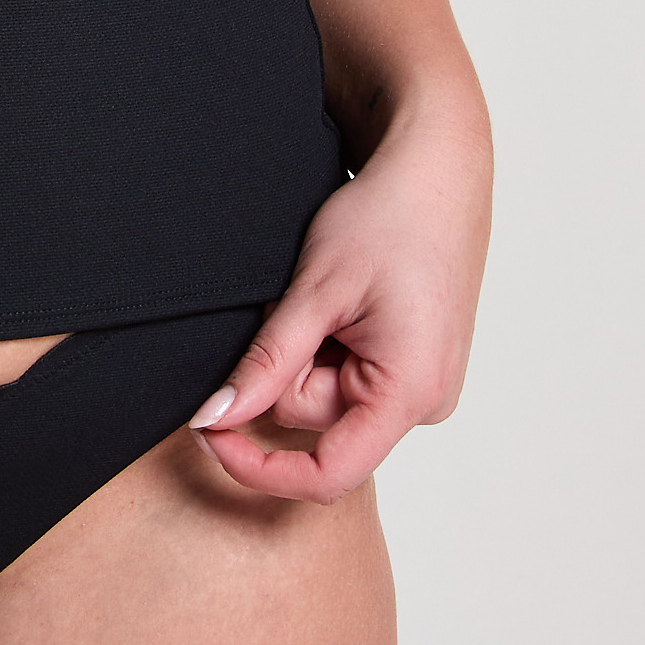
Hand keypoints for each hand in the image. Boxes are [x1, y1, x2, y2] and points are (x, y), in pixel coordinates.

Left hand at [188, 102, 490, 501]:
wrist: (437, 170)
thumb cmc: (389, 218)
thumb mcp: (314, 291)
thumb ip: (266, 364)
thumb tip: (215, 418)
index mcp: (411, 391)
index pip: (326, 473)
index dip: (257, 467)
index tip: (207, 434)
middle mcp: (428, 401)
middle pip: (318, 420)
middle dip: (284, 368)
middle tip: (290, 301)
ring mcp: (425, 385)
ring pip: (328, 396)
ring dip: (306, 351)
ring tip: (325, 293)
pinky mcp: (415, 367)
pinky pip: (351, 378)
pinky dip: (327, 345)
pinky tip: (341, 302)